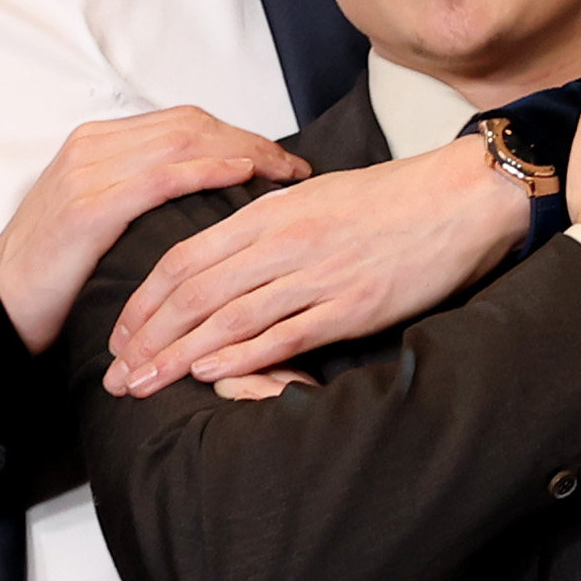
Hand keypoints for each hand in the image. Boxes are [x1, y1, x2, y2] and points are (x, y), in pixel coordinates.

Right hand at [0, 107, 306, 352]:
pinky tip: (242, 176)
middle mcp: (93, 147)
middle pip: (191, 126)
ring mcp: (89, 173)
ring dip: (242, 154)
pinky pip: (160, 178)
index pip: (184, 123)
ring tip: (282, 173)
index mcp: (98, 142)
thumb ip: (143, 190)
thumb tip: (207, 187)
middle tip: (294, 166)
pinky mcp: (89, 208)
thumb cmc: (58, 266)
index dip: (238, 135)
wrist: (2, 300)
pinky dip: (206, 171)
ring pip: (182, 143)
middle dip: (250, 142)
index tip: (278, 158)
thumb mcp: (104, 215)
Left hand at [103, 138, 530, 395]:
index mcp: (271, 214)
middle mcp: (285, 245)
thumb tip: (231, 250)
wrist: (462, 197)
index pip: (185, 259)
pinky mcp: (355, 305)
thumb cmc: (395, 198)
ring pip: (230, 318)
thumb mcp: (317, 196)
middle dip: (148, 338)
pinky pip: (286, 334)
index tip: (121, 332)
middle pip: (195, 294)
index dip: (145, 300)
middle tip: (118, 374)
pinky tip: (210, 374)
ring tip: (146, 384)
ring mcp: (319, 276)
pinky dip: (243, 356)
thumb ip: (269, 224)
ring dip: (181, 356)